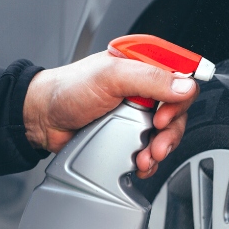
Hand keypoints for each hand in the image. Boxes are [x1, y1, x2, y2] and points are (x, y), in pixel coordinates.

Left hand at [23, 50, 199, 178]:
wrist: (44, 119)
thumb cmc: (69, 90)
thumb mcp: (111, 77)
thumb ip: (150, 79)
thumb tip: (184, 87)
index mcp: (143, 64)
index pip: (181, 76)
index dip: (181, 98)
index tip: (165, 114)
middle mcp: (144, 87)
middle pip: (178, 110)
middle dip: (170, 131)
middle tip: (157, 141)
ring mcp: (138, 112)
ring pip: (167, 133)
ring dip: (161, 149)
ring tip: (146, 157)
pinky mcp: (130, 134)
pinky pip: (151, 149)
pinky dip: (149, 161)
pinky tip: (139, 163)